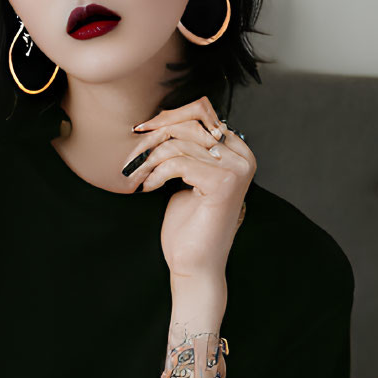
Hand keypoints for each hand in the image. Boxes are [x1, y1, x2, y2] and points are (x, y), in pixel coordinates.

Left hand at [126, 97, 254, 280]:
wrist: (194, 265)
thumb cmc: (188, 225)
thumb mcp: (186, 176)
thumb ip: (186, 148)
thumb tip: (165, 117)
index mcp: (238, 152)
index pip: (203, 113)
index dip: (167, 117)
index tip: (141, 130)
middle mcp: (243, 158)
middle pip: (191, 122)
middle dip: (155, 135)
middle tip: (134, 155)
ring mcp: (236, 170)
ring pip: (180, 143)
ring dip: (151, 159)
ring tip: (139, 176)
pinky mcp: (223, 184)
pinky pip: (178, 162)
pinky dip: (156, 173)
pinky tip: (148, 188)